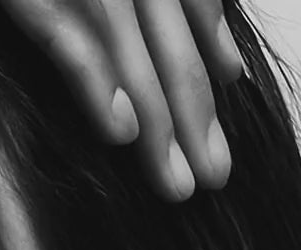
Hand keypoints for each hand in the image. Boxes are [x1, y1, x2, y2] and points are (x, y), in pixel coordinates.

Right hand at [0, 0, 246, 199]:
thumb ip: (174, 5)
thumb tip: (226, 64)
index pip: (196, 15)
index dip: (211, 79)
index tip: (218, 144)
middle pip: (173, 46)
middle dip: (196, 119)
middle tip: (211, 180)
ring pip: (133, 52)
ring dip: (161, 122)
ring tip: (175, 181)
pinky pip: (74, 36)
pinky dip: (97, 83)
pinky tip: (119, 132)